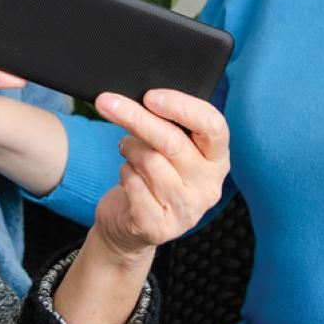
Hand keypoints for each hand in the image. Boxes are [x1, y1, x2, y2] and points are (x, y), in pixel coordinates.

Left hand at [87, 89, 229, 260]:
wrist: (132, 224)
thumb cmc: (152, 174)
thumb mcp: (169, 148)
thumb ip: (167, 125)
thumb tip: (140, 98)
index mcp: (217, 159)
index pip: (213, 126)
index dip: (182, 107)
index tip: (150, 96)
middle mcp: (208, 185)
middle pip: (173, 142)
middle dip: (136, 118)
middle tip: (107, 103)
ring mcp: (187, 209)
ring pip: (150, 162)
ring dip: (129, 149)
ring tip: (127, 150)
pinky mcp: (160, 227)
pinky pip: (134, 184)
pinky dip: (124, 173)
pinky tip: (128, 176)